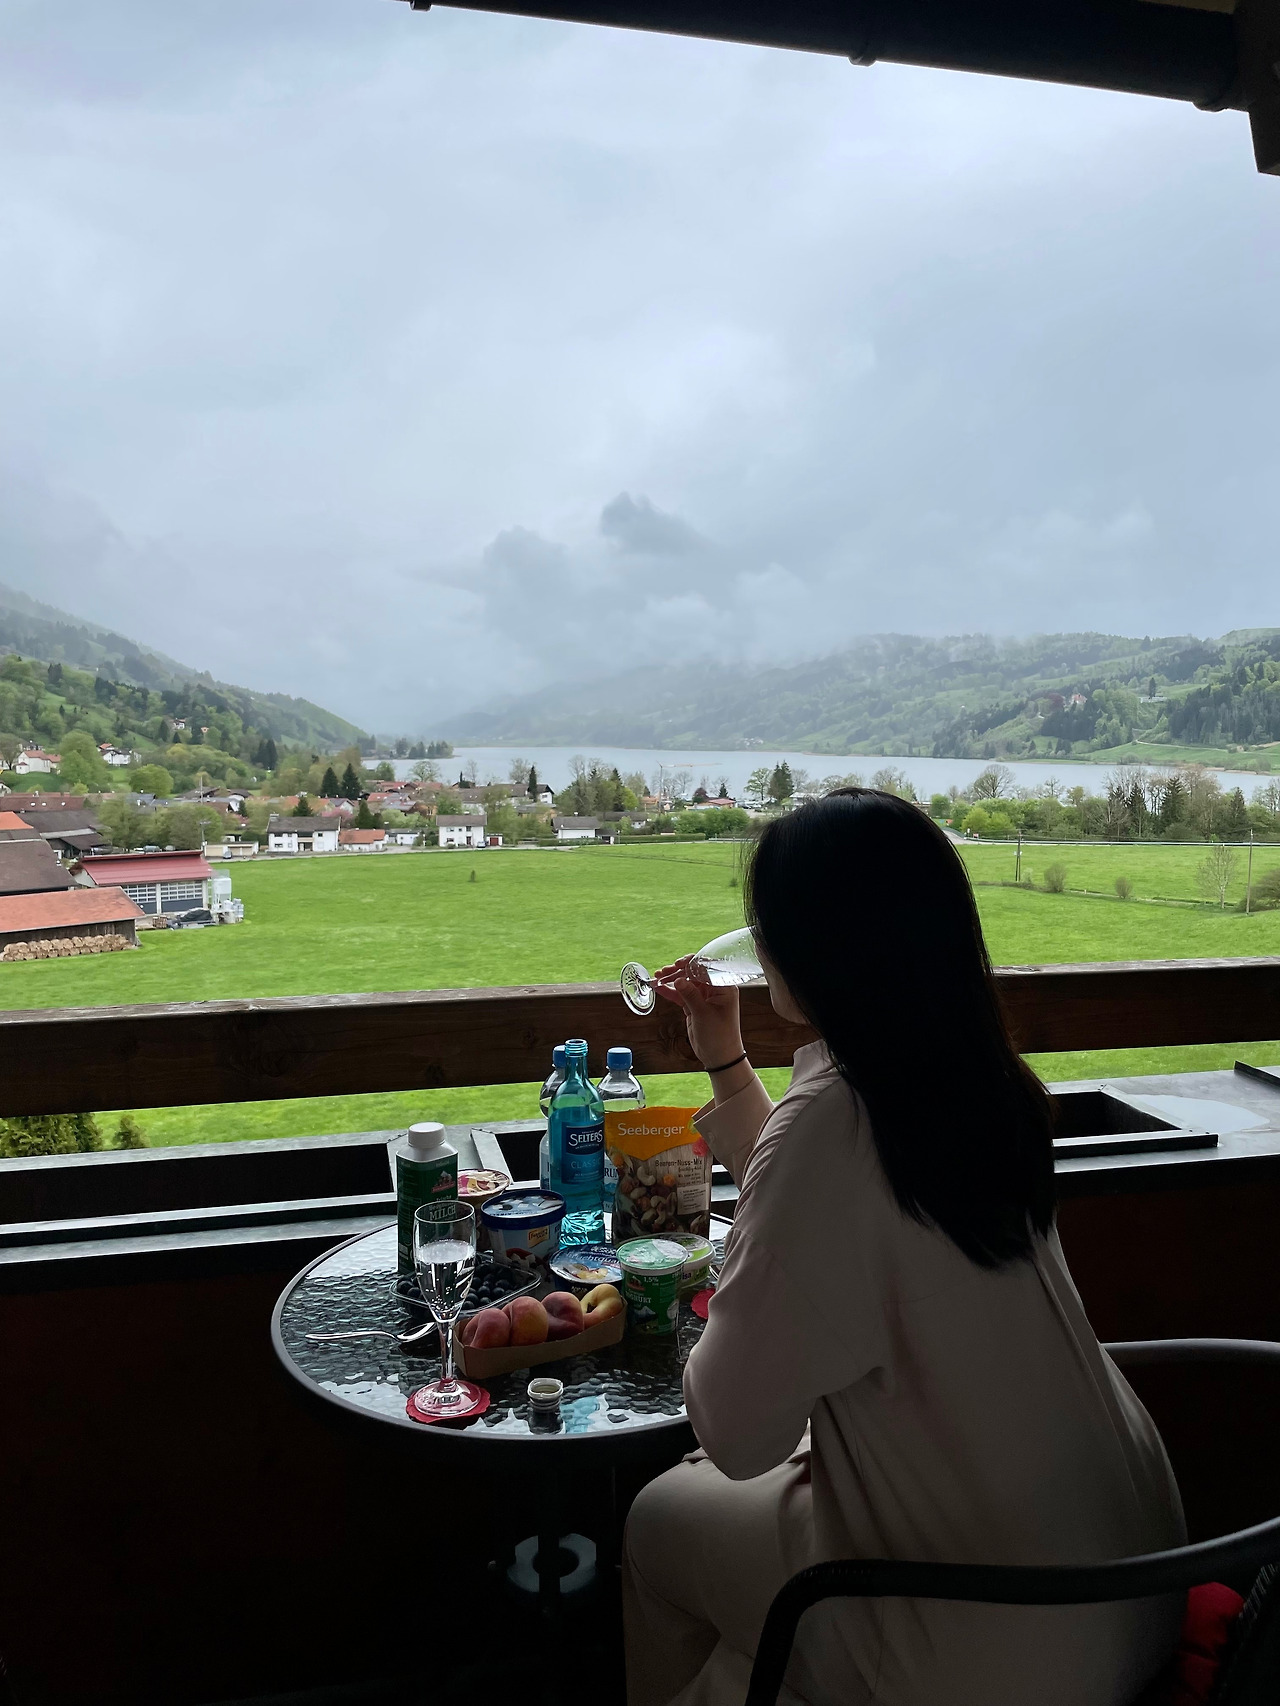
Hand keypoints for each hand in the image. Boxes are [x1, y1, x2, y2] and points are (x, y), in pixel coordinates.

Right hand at [653, 955, 743, 1069]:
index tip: (676, 964)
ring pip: (686, 983)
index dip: (691, 964)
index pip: (706, 968)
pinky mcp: (695, 1006)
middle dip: (678, 971)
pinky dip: (670, 991)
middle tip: (663, 972)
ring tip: (657, 978)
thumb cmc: (719, 1036)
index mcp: (724, 987)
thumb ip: (690, 995)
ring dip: (672, 980)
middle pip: (694, 973)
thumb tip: (678, 979)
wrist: (720, 1057)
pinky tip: (658, 988)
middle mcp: (715, 989)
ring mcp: (704, 997)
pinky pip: (682, 994)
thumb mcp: (703, 1014)